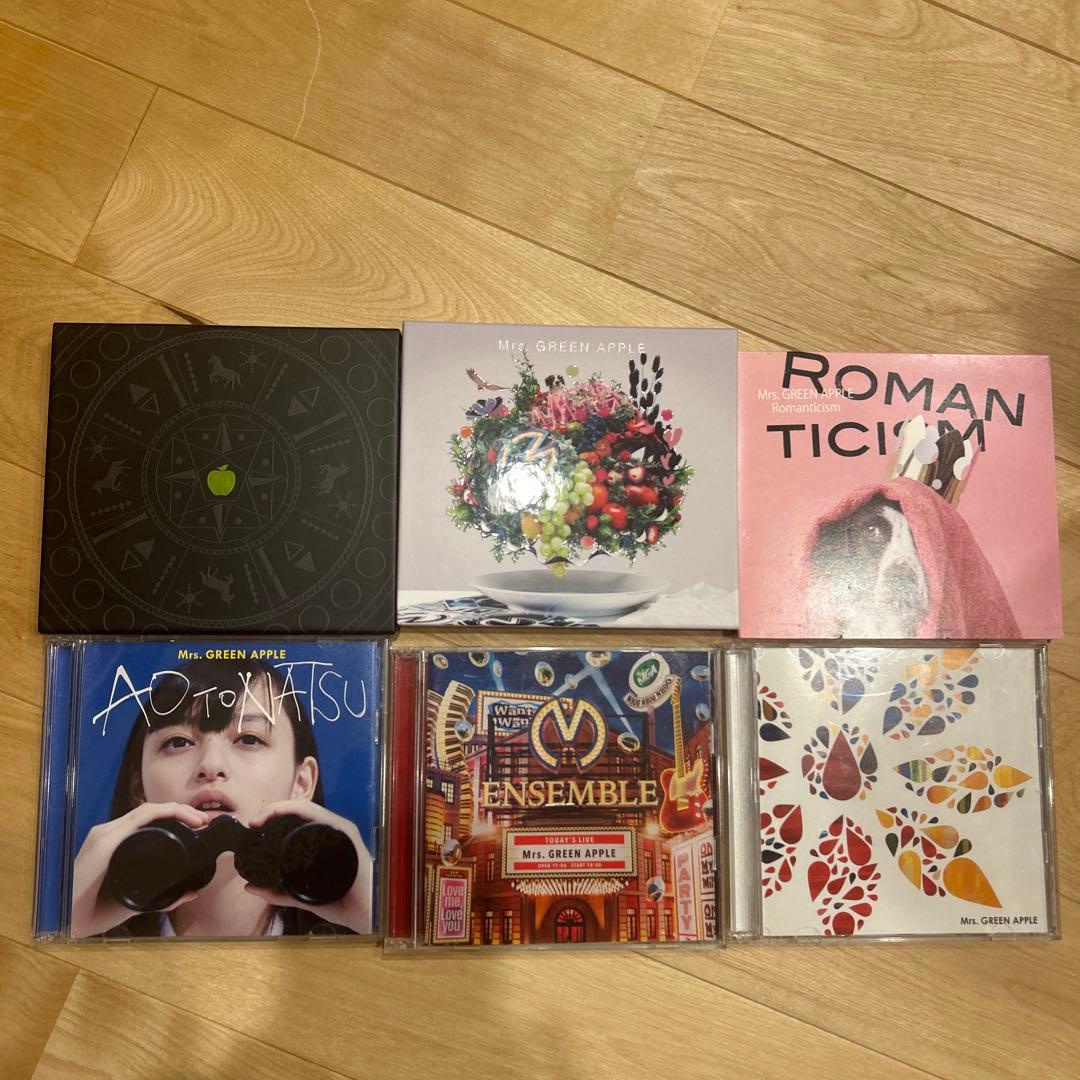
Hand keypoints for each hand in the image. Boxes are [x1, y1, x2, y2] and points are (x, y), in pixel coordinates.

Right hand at [70, 802, 208, 937]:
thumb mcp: (135, 900)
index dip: (177, 818)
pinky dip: (163, 812)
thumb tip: (192, 893)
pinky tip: (180, 815)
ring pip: (147, 809)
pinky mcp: (105, 840)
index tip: (200, 826)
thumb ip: (163, 897)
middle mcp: (109, 833)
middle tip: (205, 821)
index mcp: (114, 843)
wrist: (67, 922)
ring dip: (177, 810)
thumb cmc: (95, 912)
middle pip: (151, 812)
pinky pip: (138, 817)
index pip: (149, 820)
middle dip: (182, 811)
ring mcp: (106, 834)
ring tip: (199, 819)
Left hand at [245, 800, 374, 933]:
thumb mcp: (303, 897)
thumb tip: (249, 887)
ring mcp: (340, 829)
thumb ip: (278, 893)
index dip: (273, 817)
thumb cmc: (343, 903)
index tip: (253, 826)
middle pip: (300, 810)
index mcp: (323, 841)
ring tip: (262, 817)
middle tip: (254, 821)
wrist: (367, 913)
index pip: (296, 820)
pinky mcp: (346, 832)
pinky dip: (299, 810)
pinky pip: (320, 815)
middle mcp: (332, 831)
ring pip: (308, 807)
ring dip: (282, 807)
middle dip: (273, 809)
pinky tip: (284, 813)